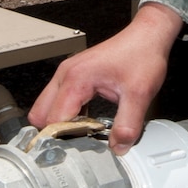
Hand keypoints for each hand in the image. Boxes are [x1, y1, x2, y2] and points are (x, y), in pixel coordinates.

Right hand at [27, 2, 183, 151]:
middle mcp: (66, 75)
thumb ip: (127, 124)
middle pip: (41, 114)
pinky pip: (57, 101)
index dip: (63, 139)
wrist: (147, 36)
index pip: (54, 119)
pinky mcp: (73, 76)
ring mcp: (67, 74)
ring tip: (83, 134)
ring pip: (46, 108)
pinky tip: (86, 121)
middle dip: (54, 133)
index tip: (77, 151)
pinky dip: (66, 115)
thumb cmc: (141, 55)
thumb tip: (118, 147)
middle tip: (76, 145)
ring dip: (59, 124)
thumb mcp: (139, 94)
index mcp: (76, 79)